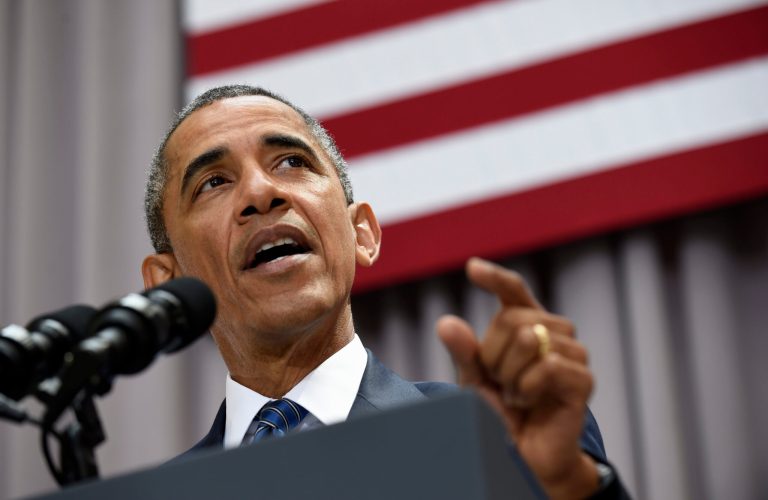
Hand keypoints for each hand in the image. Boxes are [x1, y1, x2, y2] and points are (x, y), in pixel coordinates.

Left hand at [437, 258, 599, 498]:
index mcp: (526, 326)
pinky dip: (528, 387)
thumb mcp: (473, 381)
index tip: (471, 268)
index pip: (513, 291)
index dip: (495, 278)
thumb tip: (446, 322)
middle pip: (511, 318)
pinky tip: (527, 402)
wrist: (522, 455)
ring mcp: (572, 354)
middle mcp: (552, 333)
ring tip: (515, 394)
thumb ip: (464, 352)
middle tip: (499, 383)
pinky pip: (549, 366)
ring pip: (530, 338)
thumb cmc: (499, 414)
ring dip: (510, 374)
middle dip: (493, 355)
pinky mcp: (583, 379)